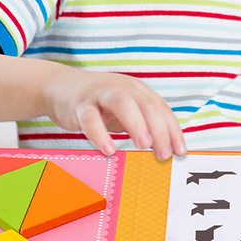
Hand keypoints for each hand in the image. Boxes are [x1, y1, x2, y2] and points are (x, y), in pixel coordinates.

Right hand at [45, 68, 186, 159]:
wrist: (60, 87)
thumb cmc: (98, 104)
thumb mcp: (124, 110)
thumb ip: (142, 125)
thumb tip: (164, 151)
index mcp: (137, 90)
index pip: (161, 108)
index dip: (173, 130)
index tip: (180, 152)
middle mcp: (122, 88)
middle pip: (146, 105)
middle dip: (159, 130)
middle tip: (164, 154)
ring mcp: (101, 94)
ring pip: (122, 103)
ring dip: (136, 124)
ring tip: (144, 145)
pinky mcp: (80, 104)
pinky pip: (90, 118)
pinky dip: (100, 134)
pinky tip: (108, 149)